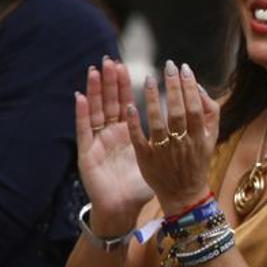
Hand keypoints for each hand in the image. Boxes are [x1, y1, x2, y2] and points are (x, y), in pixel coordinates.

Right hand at [75, 57, 154, 228]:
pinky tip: (80, 97)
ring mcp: (98, 142)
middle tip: (111, 59)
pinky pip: (84, 130)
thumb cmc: (142, 183)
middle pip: (111, 102)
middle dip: (112, 81)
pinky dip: (81, 113)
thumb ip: (169, 140)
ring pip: (96, 110)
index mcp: (129, 133)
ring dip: (96, 90)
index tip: (130, 66)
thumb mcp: (158, 158)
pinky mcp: (87, 153)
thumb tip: (187, 121)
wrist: (122, 207)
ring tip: (96, 70)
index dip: (128, 86)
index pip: (127, 103)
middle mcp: (112, 134)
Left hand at [126, 61, 219, 215]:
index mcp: (200, 138)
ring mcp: (164, 152)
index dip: (190, 87)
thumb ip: (210, 113)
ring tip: (150, 79)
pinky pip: (140, 139)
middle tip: (168, 66)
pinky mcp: (147, 159)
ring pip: (158, 122)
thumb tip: (199, 87)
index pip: (195, 107)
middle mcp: (183, 144)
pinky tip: (131, 106)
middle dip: (174, 87)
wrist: (184, 194)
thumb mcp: (211, 139)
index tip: (184, 68)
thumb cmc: (197, 162)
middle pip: (178, 112)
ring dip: (153, 100)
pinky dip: (136, 124)